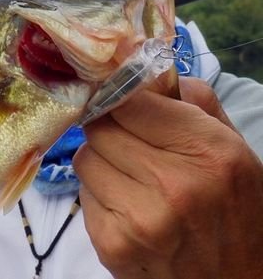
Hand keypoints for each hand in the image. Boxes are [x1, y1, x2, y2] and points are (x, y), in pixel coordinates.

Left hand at [73, 77, 262, 277]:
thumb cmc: (235, 208)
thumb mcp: (232, 147)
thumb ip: (192, 102)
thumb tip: (145, 72)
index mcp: (208, 152)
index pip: (128, 100)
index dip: (120, 97)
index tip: (119, 100)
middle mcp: (173, 185)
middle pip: (99, 128)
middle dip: (109, 128)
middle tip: (128, 140)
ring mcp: (139, 219)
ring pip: (84, 160)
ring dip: (101, 162)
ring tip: (132, 178)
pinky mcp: (112, 245)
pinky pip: (83, 196)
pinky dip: (99, 195)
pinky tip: (127, 207)